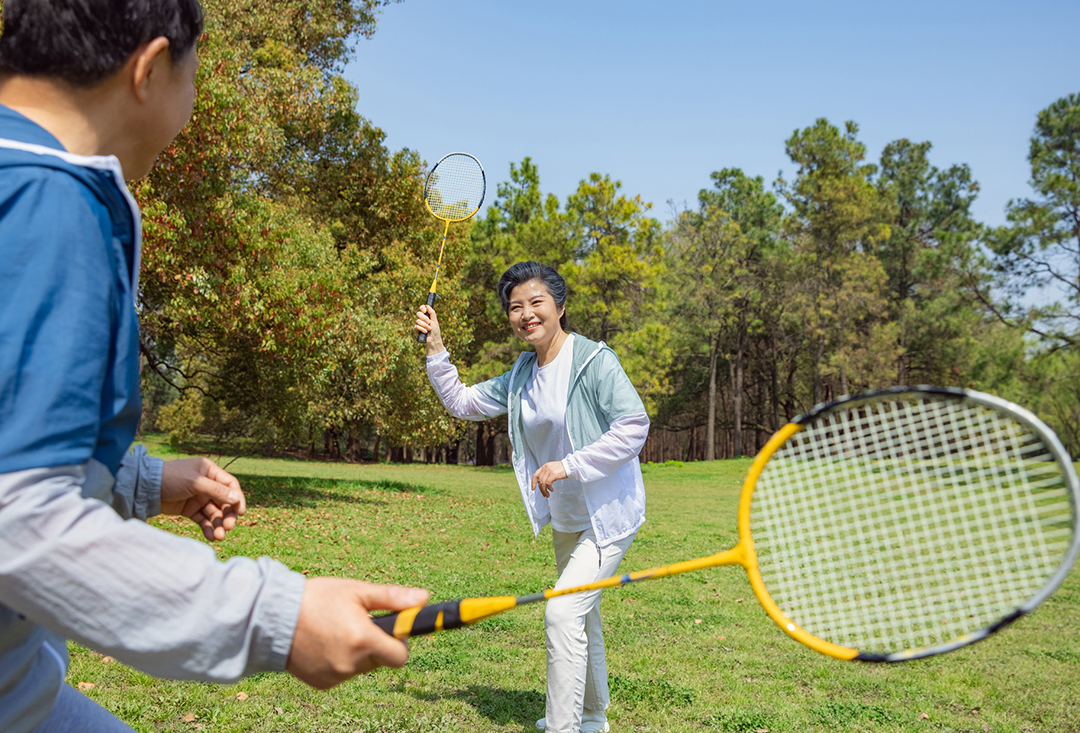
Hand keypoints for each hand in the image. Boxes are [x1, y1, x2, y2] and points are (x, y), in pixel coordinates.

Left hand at [160, 457, 245, 541]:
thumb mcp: (194, 482)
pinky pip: (203, 520)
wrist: (144, 488)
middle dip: (227, 515)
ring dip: (218, 524)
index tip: (240, 512)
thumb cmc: (170, 478)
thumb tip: (237, 498)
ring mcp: (198, 498)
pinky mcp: (189, 509)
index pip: (230, 485)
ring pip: (214, 513)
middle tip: (228, 527)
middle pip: (224, 501)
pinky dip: (207, 528)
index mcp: (209, 471)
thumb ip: (216, 490)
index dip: (237, 498)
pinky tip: (210, 536)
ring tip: (219, 536)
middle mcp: (207, 484)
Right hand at [286, 578, 429, 688]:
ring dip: (356, 653)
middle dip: (376, 644)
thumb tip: (424, 598)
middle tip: (357, 624)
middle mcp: (351, 664)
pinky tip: (323, 643)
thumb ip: (393, 598)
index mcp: (363, 640)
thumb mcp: (357, 591)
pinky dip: (339, 661)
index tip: (391, 629)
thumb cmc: (317, 598)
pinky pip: (343, 674)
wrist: (272, 617)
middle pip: (380, 660)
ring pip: (361, 667)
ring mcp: (336, 676)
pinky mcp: (322, 683)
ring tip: (336, 630)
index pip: (400, 656)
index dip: (399, 642)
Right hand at [414, 304, 444, 354]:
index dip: (422, 308)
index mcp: (426, 316)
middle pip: (418, 313)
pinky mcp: (416, 330)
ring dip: (425, 325)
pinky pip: (416, 326)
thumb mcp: (435, 321)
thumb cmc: (435, 331)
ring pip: (418, 321)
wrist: (434, 340)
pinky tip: (425, 332)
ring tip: (429, 329)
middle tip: (429, 322)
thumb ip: (432, 313)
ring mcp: (418, 324)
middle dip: (424, 318)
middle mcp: (421, 319)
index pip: (422, 309)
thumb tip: (428, 306)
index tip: (425, 310)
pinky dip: (422, 329)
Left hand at [531, 460, 567, 497]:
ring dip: (544, 490)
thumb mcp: (552, 469)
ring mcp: (549, 470)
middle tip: (544, 494)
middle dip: (541, 489)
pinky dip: (549, 488)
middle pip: (539, 481)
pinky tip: (551, 490)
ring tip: (548, 494)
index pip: (535, 475)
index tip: (533, 488)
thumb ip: (546, 474)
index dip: (533, 482)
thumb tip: (543, 484)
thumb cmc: (562, 469)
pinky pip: (548, 483)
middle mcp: (546, 468)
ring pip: (543, 483)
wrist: (570, 466)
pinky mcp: (554, 474)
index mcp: (544, 466)